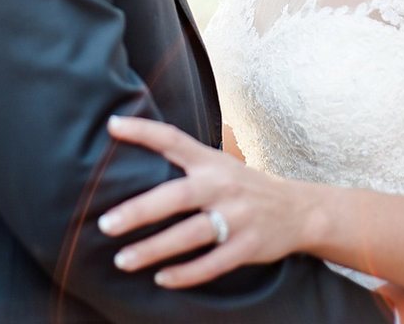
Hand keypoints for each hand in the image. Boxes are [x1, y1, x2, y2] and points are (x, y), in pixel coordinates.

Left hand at [98, 115, 310, 287]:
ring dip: (154, 249)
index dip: (143, 130)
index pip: (173, 139)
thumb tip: (135, 161)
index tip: (112, 125)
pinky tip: (161, 278)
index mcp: (211, 161)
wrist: (298, 210)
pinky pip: (212, 264)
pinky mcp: (247, 246)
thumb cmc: (243, 187)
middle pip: (176, 196)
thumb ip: (186, 163)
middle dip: (139, 211)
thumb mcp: (219, 166)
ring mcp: (236, 217)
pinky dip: (185, 274)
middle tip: (105, 223)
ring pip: (190, 235)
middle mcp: (222, 185)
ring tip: (121, 260)